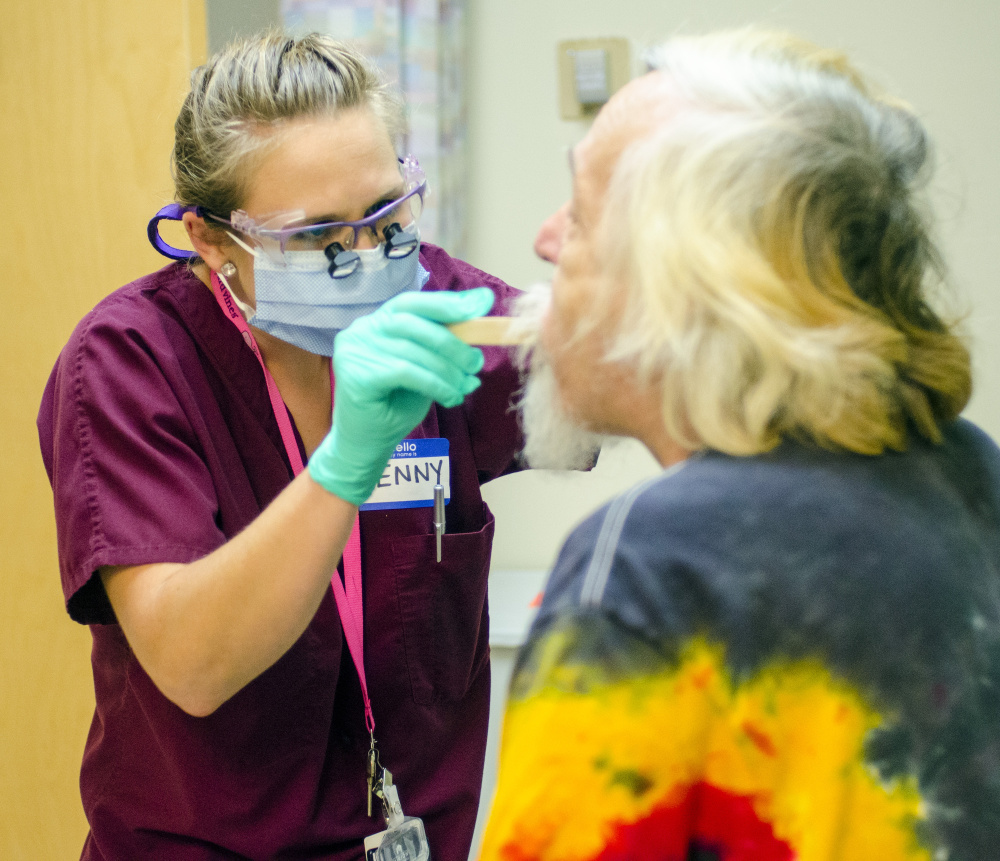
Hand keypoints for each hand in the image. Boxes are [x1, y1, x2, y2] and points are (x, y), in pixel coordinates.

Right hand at [308, 288, 494, 504]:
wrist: (368, 445)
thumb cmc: (396, 406)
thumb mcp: (426, 368)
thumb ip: (444, 346)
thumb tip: (482, 322)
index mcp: (377, 322)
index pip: (414, 303)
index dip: (449, 302)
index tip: (483, 303)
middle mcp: (361, 330)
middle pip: (414, 322)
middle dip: (452, 342)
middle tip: (476, 362)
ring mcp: (354, 350)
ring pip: (413, 350)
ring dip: (447, 369)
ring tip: (465, 385)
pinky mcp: (355, 374)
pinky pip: (405, 372)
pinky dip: (435, 384)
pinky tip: (450, 398)